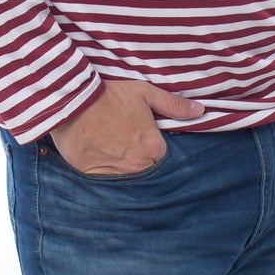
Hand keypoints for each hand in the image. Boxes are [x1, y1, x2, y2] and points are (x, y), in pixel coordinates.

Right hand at [50, 79, 203, 174]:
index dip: (156, 146)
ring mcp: (116, 174)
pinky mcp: (96, 178)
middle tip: (129, 143)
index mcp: (153, 146)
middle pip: (148, 169)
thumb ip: (174, 105)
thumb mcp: (144, 93)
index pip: (164, 156)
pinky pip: (109, 182)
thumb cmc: (110, 95)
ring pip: (129, 177)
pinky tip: (103, 157)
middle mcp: (138, 165)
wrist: (73, 102)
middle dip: (143, 159)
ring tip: (115, 150)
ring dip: (126, 168)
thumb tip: (201, 111)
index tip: (147, 137)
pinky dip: (108, 172)